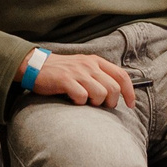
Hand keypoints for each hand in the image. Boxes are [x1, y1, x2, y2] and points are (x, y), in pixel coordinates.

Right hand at [22, 50, 137, 108]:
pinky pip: (82, 97)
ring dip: (95, 103)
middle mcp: (89, 65)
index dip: (129, 92)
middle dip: (111, 102)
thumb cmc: (62, 71)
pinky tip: (73, 100)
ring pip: (100, 94)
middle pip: (113, 88)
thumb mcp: (83, 67)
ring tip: (86, 102)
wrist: (36, 66)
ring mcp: (78, 72)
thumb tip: (116, 93)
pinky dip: (80, 103)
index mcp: (96, 61)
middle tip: (101, 106)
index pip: (121, 75)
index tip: (131, 104)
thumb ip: (99, 75)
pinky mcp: (66, 80)